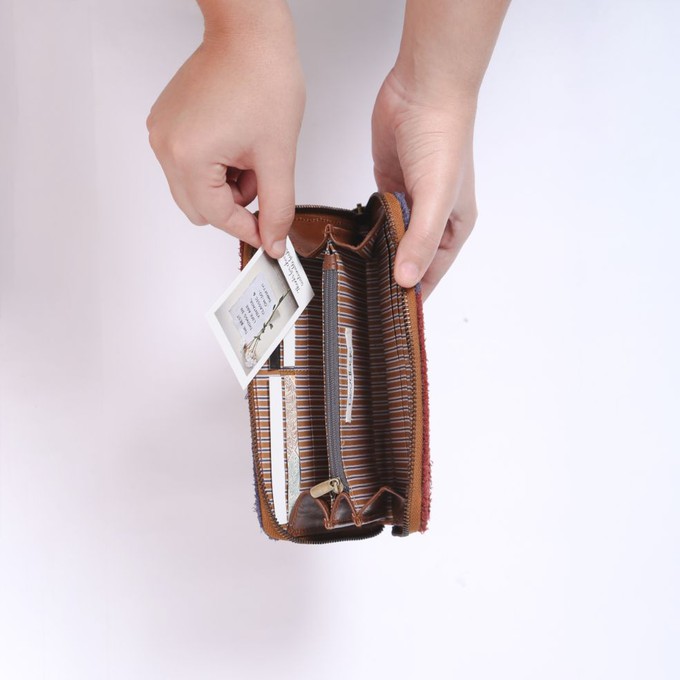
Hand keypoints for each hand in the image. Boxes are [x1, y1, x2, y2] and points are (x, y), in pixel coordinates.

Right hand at [146, 2, 304, 257]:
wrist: (249, 35)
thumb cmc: (262, 79)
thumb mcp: (278, 156)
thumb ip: (277, 208)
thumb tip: (273, 242)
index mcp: (189, 156)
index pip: (217, 217)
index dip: (248, 228)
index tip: (269, 231)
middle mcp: (166, 147)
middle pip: (200, 209)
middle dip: (235, 204)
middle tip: (261, 178)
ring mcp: (162, 134)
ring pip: (195, 189)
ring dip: (227, 185)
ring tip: (249, 152)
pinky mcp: (166, 124)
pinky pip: (189, 165)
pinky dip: (215, 166)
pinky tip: (235, 142)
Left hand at [371, 67, 477, 298]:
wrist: (423, 91)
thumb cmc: (444, 140)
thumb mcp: (437, 197)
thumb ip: (421, 240)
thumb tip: (406, 280)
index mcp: (455, 227)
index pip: (432, 273)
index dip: (414, 294)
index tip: (391, 316)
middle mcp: (433, 219)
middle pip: (410, 260)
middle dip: (391, 278)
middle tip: (363, 303)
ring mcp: (410, 203)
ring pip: (391, 241)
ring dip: (377, 256)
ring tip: (353, 280)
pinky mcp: (388, 188)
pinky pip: (377, 220)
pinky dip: (367, 232)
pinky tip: (351, 246)